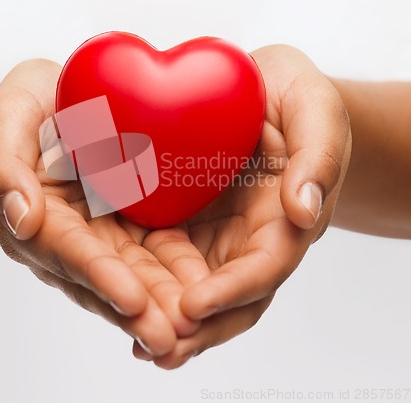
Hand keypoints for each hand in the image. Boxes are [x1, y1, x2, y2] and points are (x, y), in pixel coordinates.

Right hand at [0, 59, 200, 355]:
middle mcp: (71, 237)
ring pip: (134, 273)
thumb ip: (2, 167)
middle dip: (139, 309)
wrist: (48, 107)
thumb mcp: (4, 123)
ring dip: (162, 303)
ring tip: (194, 329)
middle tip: (173, 338)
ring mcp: (102, 233)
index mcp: (37, 219)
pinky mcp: (129, 223)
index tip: (132, 300)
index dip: (99, 275)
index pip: (69, 251)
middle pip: (106, 277)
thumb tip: (21, 218)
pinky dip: (177, 273)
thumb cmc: (22, 112)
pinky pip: (154, 250)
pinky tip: (205, 290)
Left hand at [132, 45, 351, 367]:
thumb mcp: (315, 111)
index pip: (264, 268)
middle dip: (195, 326)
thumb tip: (305, 211)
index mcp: (285, 218)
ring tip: (134, 339)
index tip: (194, 306)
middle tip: (154, 346)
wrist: (264, 89)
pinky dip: (145, 279)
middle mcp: (249, 236)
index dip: (232, 291)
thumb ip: (318, 156)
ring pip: (192, 285)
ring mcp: (215, 231)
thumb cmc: (296, 99)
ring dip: (166, 314)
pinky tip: (117, 292)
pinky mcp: (184, 216)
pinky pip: (164, 254)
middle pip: (227, 296)